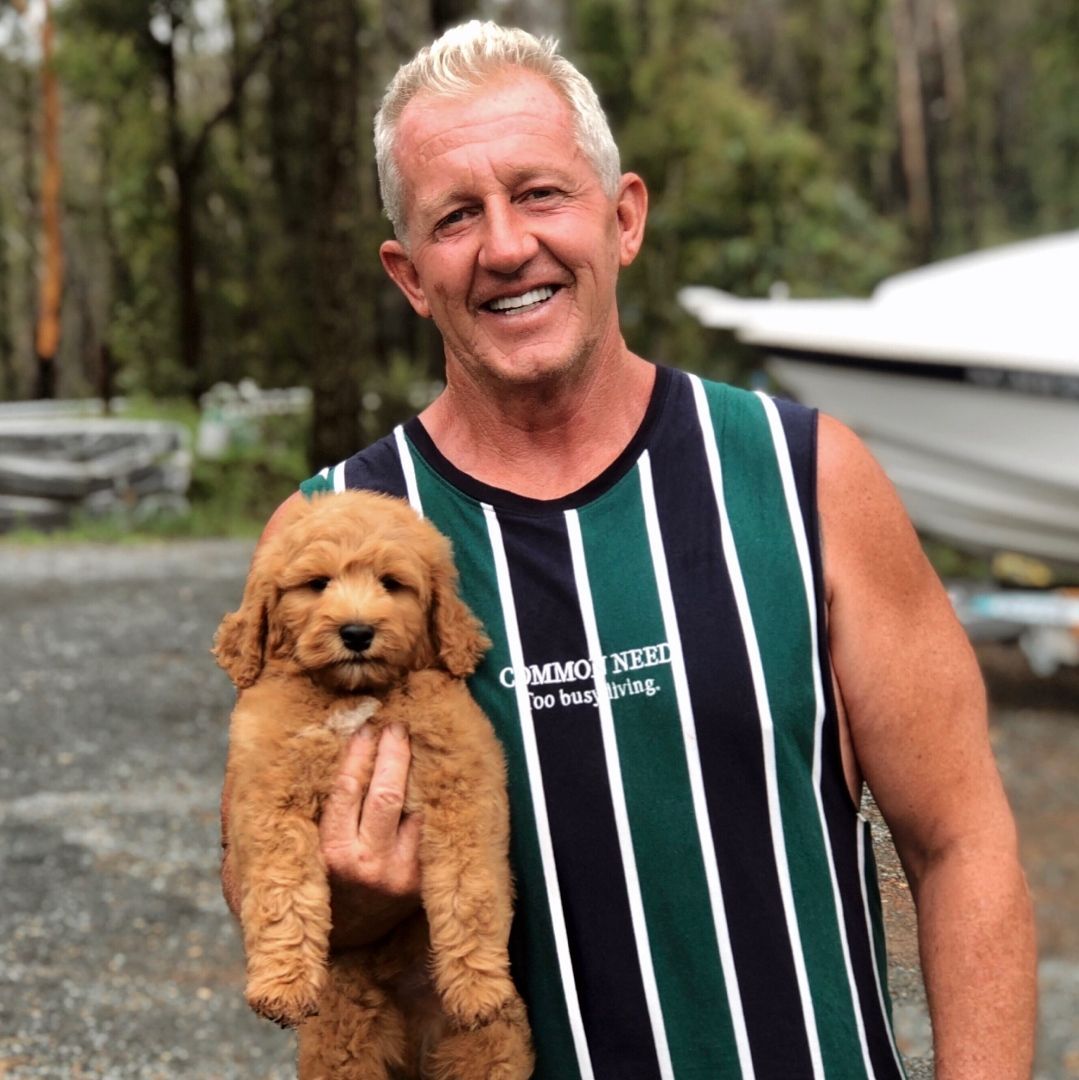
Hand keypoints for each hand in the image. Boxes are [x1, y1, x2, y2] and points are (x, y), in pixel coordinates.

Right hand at [320, 723, 422, 949]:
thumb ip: (302, 808)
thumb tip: (282, 757)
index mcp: (332, 855)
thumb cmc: (320, 880)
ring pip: (417, 808)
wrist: (349, 936)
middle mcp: (369, 864)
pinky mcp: (426, 880)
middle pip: (388, 794)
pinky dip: (433, 800)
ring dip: (418, 773)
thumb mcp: (304, 850)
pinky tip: (433, 777)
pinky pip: (432, 828)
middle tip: (396, 727)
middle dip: (393, 753)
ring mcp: (402, 874)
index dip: (358, 754)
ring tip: (417, 744)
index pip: (348, 790)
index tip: (364, 729)